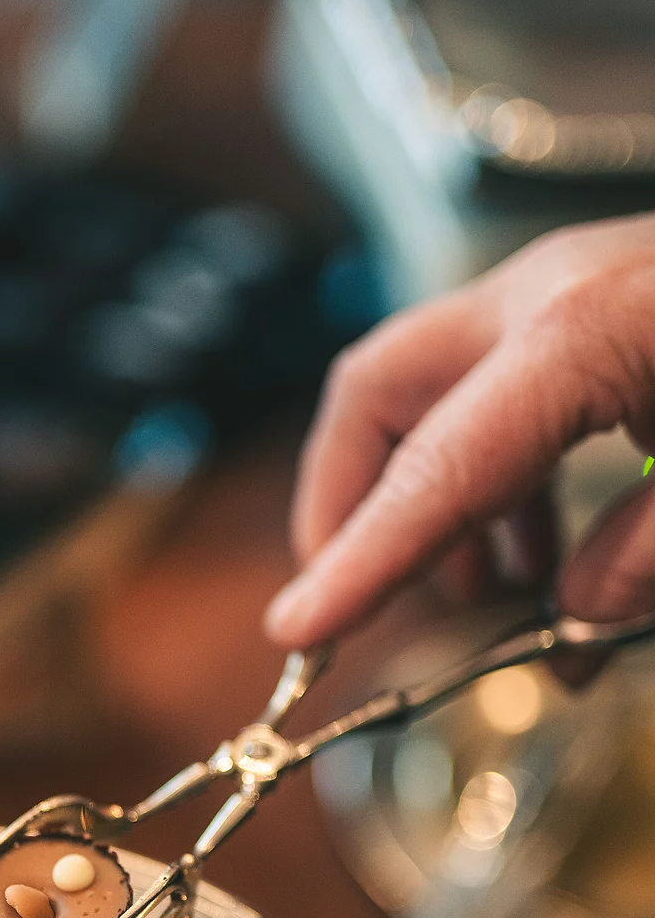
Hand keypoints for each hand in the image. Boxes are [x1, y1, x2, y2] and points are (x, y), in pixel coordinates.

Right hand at [265, 214, 654, 648]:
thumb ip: (650, 553)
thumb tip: (576, 615)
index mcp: (585, 330)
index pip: (437, 467)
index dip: (359, 559)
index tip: (297, 631)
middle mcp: (549, 292)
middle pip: (377, 388)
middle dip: (344, 503)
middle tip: (350, 597)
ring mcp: (565, 286)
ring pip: (428, 389)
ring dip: (423, 498)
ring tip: (471, 593)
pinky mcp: (591, 301)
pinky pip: (493, 389)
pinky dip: (488, 478)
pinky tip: (534, 549)